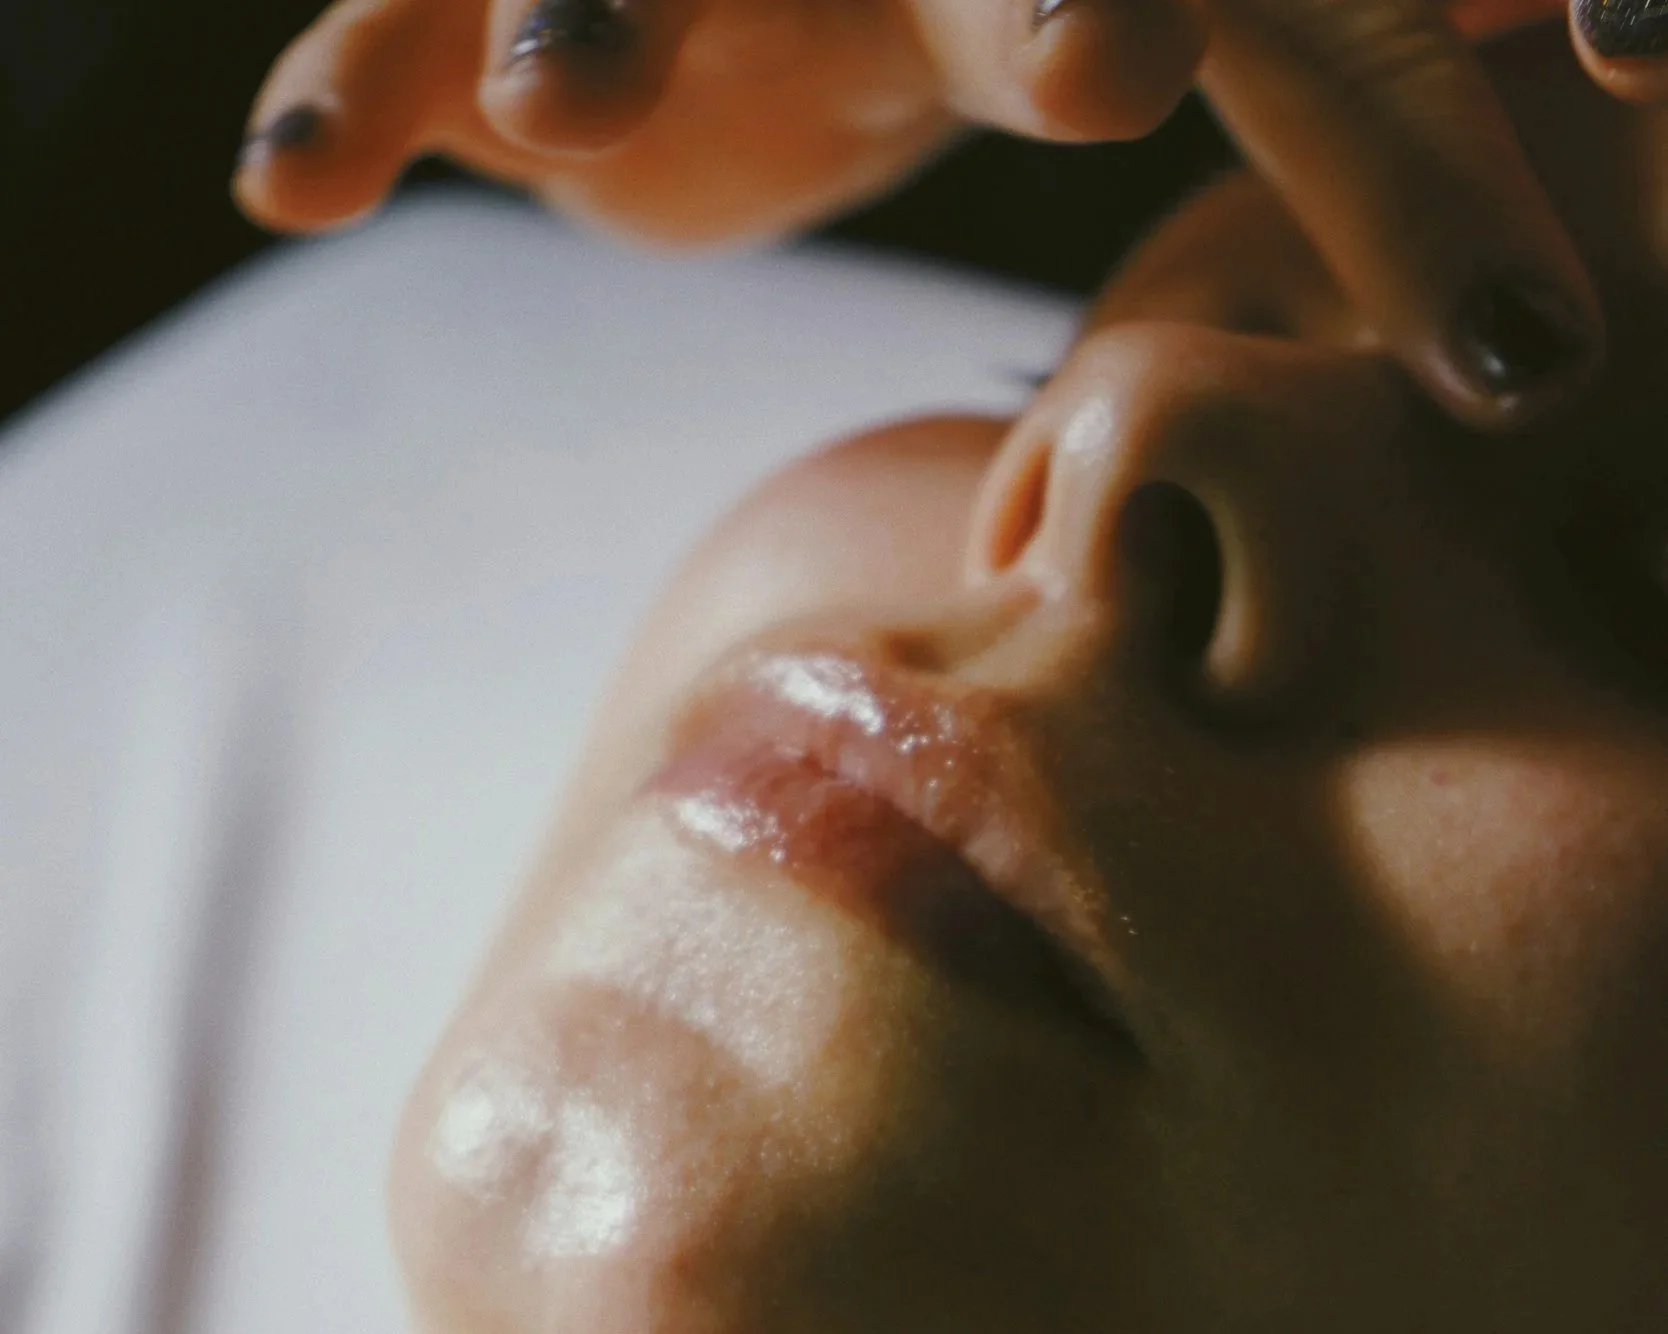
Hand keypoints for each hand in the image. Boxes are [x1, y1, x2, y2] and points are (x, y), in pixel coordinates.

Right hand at [233, 0, 1627, 431]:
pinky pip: (405, 25)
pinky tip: (294, 176)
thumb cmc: (1005, 29)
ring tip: (580, 90)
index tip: (1525, 360)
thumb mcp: (1184, 74)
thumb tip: (1565, 358)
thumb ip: (1369, 165)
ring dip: (594, 10)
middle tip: (1103, 64)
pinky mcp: (495, 7)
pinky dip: (353, 82)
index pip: (1305, 53)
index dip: (1412, 181)